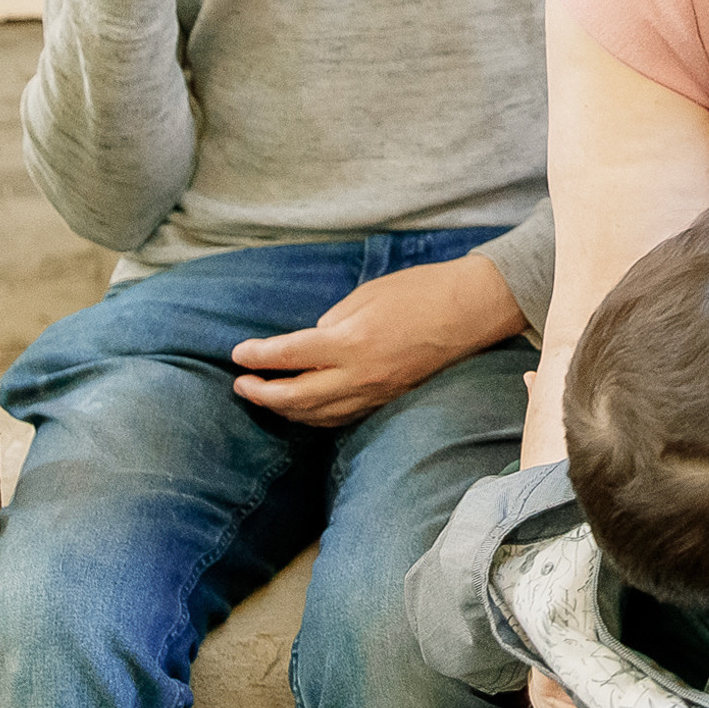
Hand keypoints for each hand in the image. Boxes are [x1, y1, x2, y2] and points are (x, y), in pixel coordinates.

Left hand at [232, 252, 524, 426]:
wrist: (471, 310)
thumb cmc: (421, 290)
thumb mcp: (368, 293)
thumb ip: (332, 322)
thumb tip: (311, 342)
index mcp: (350, 341)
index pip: (289, 355)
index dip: (258, 357)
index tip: (237, 354)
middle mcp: (359, 374)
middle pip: (295, 397)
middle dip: (262, 393)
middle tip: (241, 385)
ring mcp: (375, 392)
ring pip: (317, 415)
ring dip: (285, 410)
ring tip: (265, 398)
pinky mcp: (388, 399)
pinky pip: (342, 417)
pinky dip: (315, 416)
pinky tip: (304, 409)